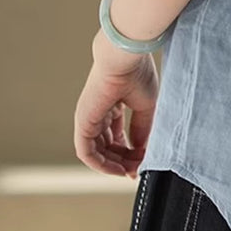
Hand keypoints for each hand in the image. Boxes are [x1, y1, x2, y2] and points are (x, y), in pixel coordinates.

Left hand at [73, 29, 158, 178]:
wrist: (125, 59)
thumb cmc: (137, 73)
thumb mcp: (146, 106)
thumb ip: (142, 129)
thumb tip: (141, 150)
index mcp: (113, 104)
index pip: (118, 134)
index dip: (131, 151)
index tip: (144, 160)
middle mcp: (98, 113)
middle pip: (108, 145)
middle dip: (124, 160)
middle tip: (139, 169)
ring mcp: (89, 118)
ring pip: (97, 151)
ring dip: (115, 164)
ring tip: (132, 170)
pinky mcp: (83, 123)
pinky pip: (87, 152)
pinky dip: (101, 164)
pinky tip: (117, 169)